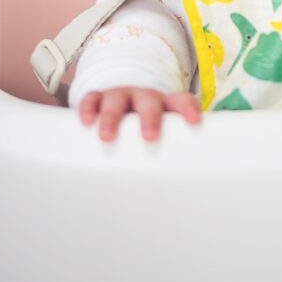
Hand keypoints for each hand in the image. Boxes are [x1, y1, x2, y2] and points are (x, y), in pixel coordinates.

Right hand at [78, 87, 201, 141]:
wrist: (124, 103)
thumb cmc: (147, 127)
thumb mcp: (163, 133)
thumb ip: (172, 151)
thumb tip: (184, 185)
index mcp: (164, 103)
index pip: (180, 100)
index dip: (187, 109)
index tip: (194, 122)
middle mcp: (143, 97)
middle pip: (149, 101)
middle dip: (150, 117)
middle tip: (150, 137)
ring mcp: (120, 95)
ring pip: (117, 100)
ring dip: (112, 117)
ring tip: (107, 137)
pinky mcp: (99, 98)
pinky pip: (92, 98)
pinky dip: (89, 108)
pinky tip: (87, 122)